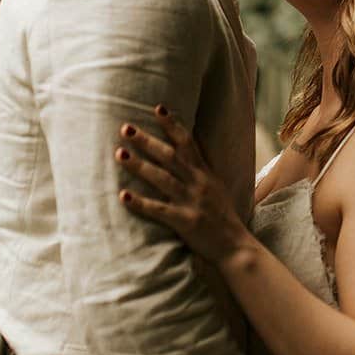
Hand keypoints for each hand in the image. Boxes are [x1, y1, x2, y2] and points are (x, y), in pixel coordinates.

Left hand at [115, 107, 250, 264]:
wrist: (235, 246)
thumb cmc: (222, 216)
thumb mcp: (216, 186)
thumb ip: (200, 168)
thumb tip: (187, 148)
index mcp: (205, 173)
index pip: (188, 143)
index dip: (172, 125)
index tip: (157, 108)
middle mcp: (198, 183)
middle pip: (170, 156)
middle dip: (147, 141)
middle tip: (126, 128)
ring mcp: (192, 202)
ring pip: (162, 179)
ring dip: (139, 166)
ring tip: (119, 154)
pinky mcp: (186, 221)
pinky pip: (159, 210)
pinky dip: (141, 203)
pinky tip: (123, 197)